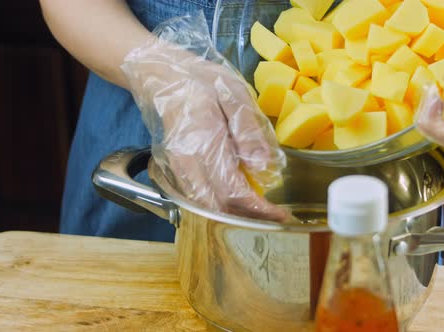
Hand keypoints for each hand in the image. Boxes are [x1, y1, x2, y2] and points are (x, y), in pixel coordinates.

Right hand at [121, 13, 289, 220]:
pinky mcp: (176, 168)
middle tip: (274, 213)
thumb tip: (263, 165)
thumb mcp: (233, 95)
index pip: (232, 191)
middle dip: (248, 216)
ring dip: (233, 212)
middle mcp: (186, 163)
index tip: (280, 214)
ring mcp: (177, 168)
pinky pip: (198, 197)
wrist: (163, 76)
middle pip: (218, 207)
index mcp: (203, 144)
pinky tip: (237, 196)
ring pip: (206, 206)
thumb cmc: (200, 82)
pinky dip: (219, 204)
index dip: (258, 208)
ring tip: (259, 208)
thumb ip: (248, 130)